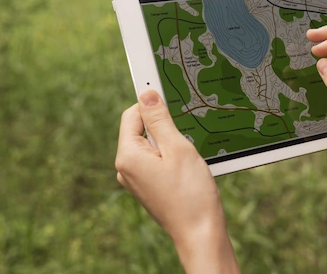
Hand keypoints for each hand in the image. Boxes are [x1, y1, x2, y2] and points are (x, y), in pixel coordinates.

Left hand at [115, 90, 236, 270]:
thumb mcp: (178, 148)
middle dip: (164, 125)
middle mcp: (125, 167)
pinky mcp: (147, 186)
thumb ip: (159, 119)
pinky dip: (172, 156)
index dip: (152, 102)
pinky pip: (156, 160)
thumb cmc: (191, 194)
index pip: (132, 114)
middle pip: (141, 128)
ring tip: (188, 158)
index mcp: (127, 155)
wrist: (200, 233)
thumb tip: (146, 93)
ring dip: (170, 142)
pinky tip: (187, 168)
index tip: (171, 94)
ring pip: (151, 144)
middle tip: (186, 136)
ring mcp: (136, 179)